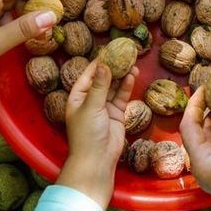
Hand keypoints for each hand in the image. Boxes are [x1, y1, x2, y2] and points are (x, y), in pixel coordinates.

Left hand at [58, 62, 137, 208]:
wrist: (97, 160)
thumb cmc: (87, 134)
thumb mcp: (91, 106)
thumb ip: (99, 85)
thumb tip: (103, 65)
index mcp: (77, 98)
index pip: (87, 75)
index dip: (97, 63)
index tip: (108, 50)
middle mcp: (90, 101)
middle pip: (102, 79)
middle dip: (112, 67)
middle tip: (123, 52)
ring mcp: (104, 108)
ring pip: (113, 87)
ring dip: (121, 75)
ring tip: (131, 61)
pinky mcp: (116, 114)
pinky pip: (121, 97)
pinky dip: (126, 87)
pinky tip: (133, 76)